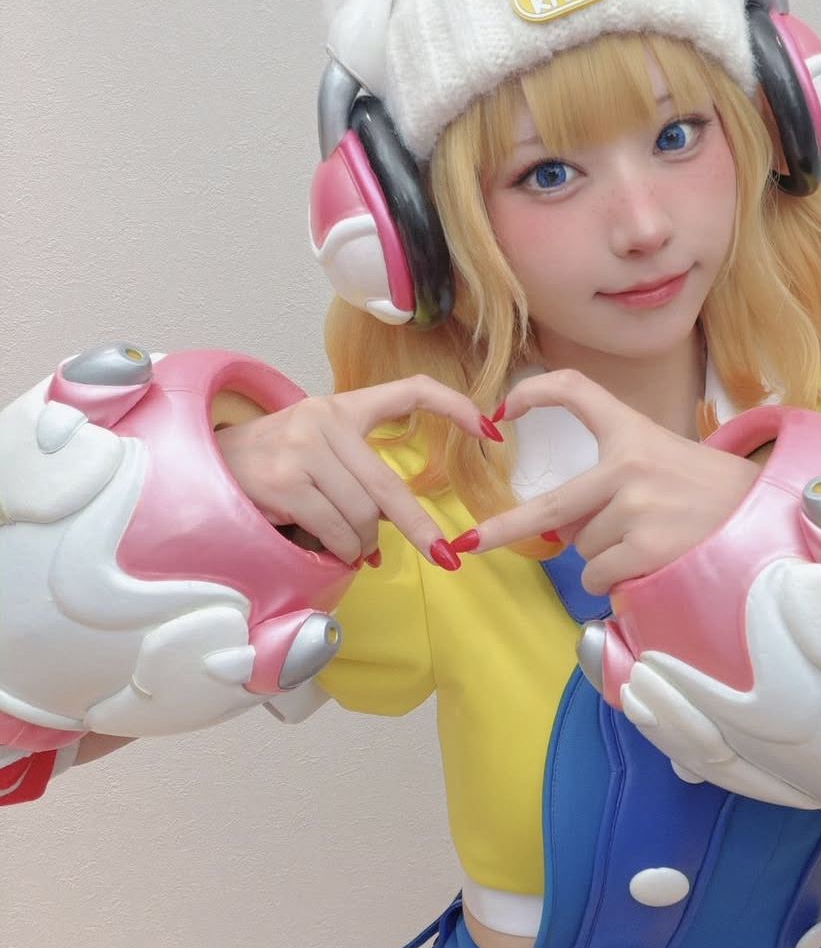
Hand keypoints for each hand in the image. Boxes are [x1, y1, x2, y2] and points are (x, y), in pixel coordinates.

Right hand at [215, 376, 501, 565]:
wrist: (203, 467)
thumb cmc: (269, 465)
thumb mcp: (315, 450)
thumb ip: (358, 471)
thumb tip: (395, 523)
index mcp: (342, 407)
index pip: (409, 391)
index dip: (454, 406)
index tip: (490, 429)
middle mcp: (324, 421)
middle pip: (388, 485)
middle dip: (420, 527)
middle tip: (445, 555)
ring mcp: (302, 449)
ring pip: (361, 516)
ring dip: (361, 545)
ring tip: (349, 548)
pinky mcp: (284, 481)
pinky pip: (335, 530)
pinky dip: (340, 551)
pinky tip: (330, 549)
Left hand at [458, 369, 760, 595]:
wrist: (768, 516)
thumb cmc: (715, 494)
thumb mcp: (669, 458)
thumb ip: (616, 479)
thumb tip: (562, 528)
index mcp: (633, 432)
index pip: (579, 391)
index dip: (537, 392)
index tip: (503, 408)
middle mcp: (629, 465)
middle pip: (552, 506)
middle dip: (506, 528)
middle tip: (472, 544)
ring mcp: (637, 507)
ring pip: (584, 548)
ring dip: (604, 557)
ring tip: (650, 544)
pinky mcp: (646, 547)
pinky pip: (601, 576)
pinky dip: (615, 581)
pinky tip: (649, 566)